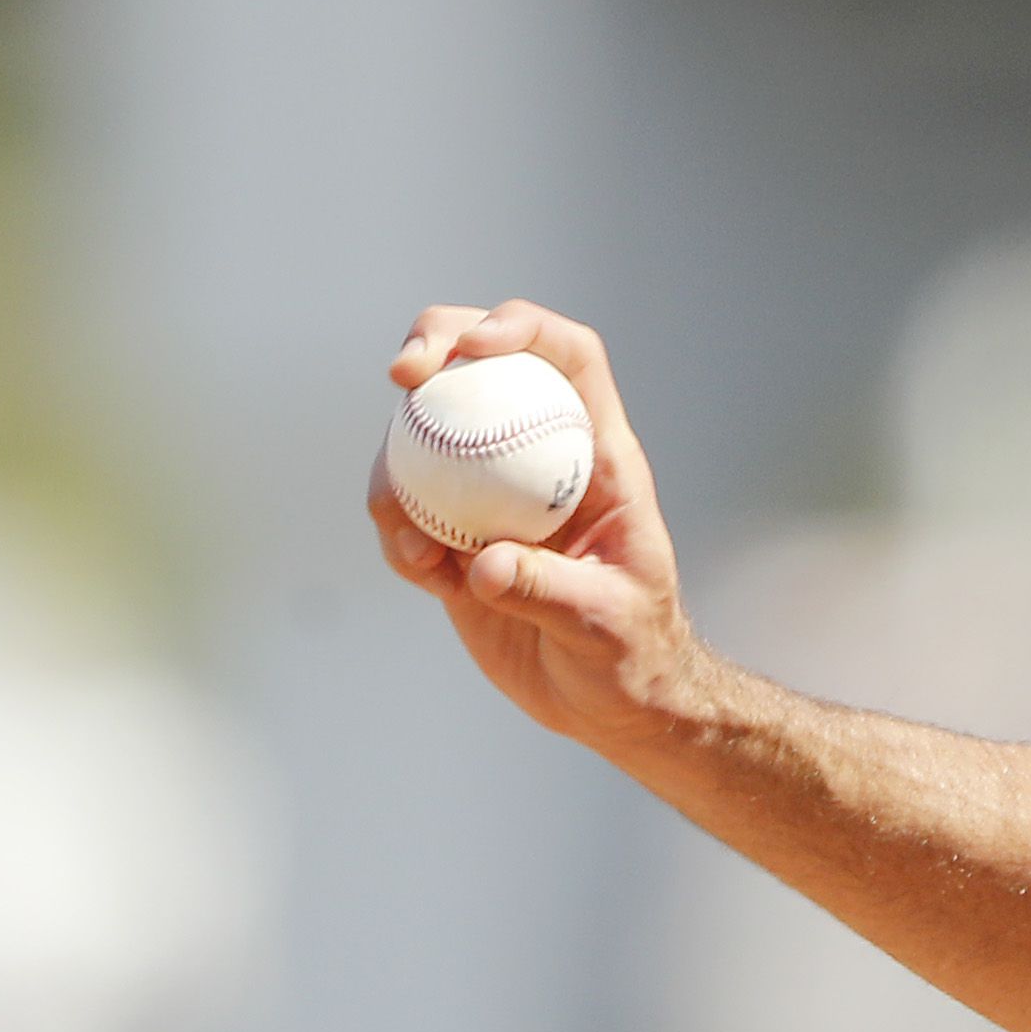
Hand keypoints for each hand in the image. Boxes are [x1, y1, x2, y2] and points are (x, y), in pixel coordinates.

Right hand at [366, 300, 695, 751]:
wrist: (613, 703)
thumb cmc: (634, 655)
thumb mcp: (607, 624)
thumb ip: (552, 593)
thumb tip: (485, 566)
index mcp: (597, 456)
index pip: (569, 358)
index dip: (522, 328)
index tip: (476, 347)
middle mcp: (540, 458)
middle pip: (483, 364)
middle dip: (436, 343)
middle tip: (402, 375)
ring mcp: (491, 494)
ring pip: (426, 434)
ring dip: (397, 463)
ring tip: (409, 537)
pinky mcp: (454, 538)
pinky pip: (406, 511)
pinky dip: (396, 530)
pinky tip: (419, 572)